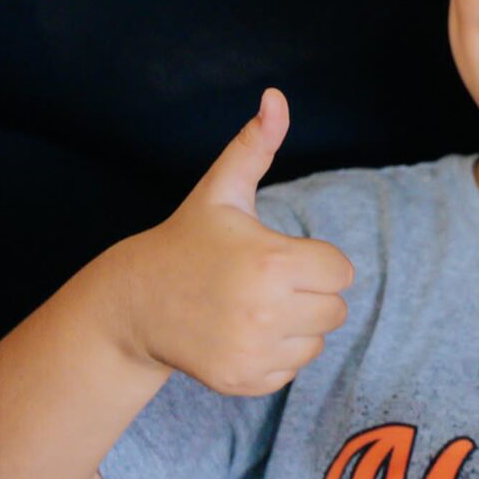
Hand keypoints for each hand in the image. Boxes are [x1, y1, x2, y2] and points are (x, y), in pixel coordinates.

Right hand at [108, 89, 358, 396]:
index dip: (314, 260)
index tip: (278, 255)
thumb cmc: (189, 241)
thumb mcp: (221, 191)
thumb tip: (276, 97)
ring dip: (296, 325)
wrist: (136, 303)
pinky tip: (242, 333)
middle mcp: (265, 311)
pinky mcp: (244, 380)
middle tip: (265, 282)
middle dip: (309, 293)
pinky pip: (293, 370)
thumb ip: (255, 145)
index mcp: (271, 262)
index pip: (341, 270)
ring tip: (253, 307)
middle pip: (336, 309)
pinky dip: (277, 355)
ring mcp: (253, 351)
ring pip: (318, 341)